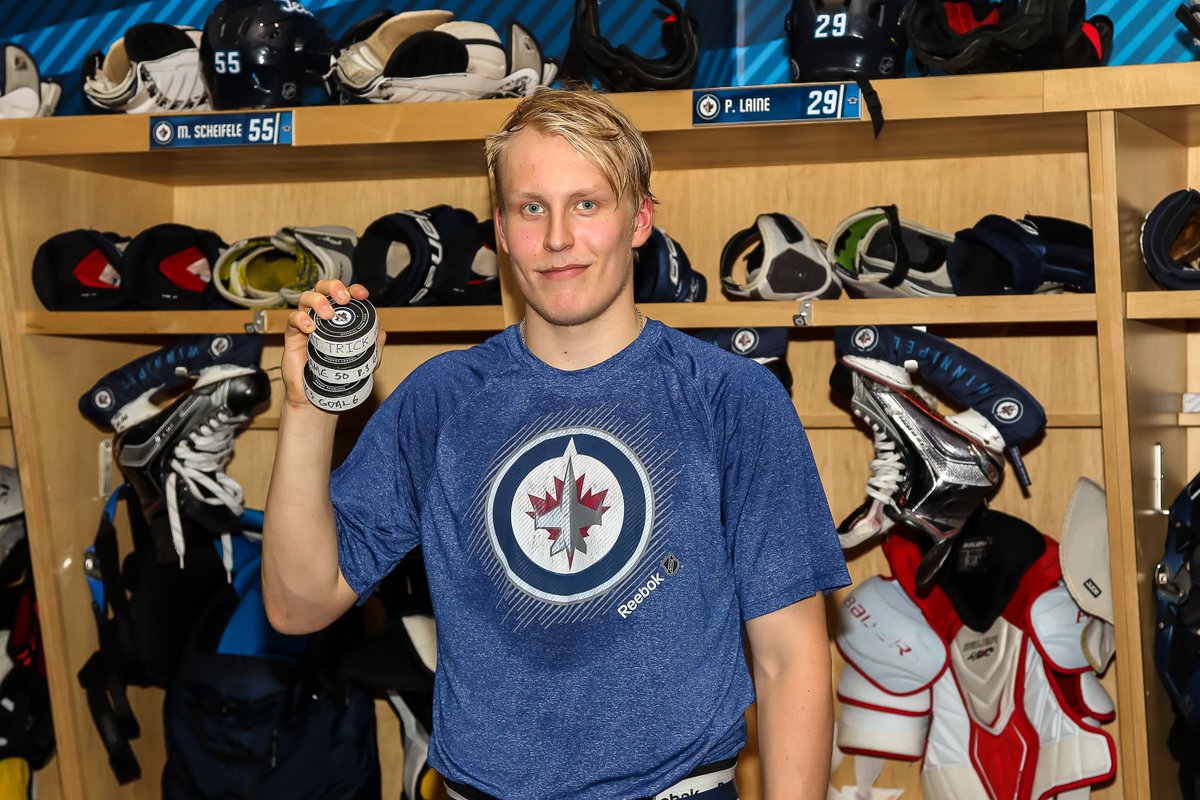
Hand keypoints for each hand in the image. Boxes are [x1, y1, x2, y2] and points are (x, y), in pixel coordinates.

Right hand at [282, 280, 385, 411]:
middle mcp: (322, 316)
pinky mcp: (292, 336)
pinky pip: (292, 319)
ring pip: (306, 298)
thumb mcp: (364, 361)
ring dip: (318, 301)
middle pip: (323, 288)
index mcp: (341, 318)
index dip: (353, 289)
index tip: (363, 294)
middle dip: (333, 287)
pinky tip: (310, 328)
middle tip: (343, 299)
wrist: (317, 397)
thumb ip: (374, 344)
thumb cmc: (339, 375)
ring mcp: (306, 324)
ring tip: (328, 315)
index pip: (345, 295)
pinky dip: (300, 318)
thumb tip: (381, 327)